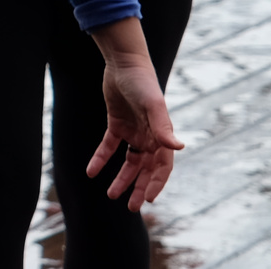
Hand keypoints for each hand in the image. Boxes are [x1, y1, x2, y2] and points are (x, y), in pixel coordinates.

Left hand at [85, 17, 183, 209]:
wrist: (123, 62)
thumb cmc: (143, 82)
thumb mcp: (153, 105)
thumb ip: (163, 127)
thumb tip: (179, 147)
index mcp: (160, 135)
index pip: (162, 166)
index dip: (156, 183)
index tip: (148, 199)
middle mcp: (148, 136)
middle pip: (145, 169)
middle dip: (139, 188)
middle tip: (131, 207)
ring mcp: (132, 130)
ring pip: (128, 162)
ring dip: (122, 179)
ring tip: (111, 194)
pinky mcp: (116, 124)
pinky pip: (108, 146)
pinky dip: (101, 159)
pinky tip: (91, 172)